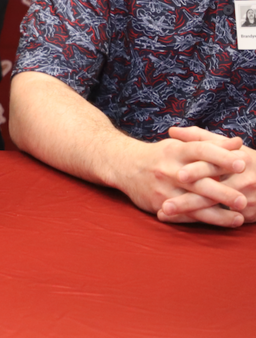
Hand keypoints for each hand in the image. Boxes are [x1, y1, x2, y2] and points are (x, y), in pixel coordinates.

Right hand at [114, 126, 248, 227]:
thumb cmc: (160, 155)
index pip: (201, 151)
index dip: (221, 157)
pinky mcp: (158, 205)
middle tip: (243, 200)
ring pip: (193, 204)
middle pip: (198, 182)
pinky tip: (221, 223)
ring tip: (238, 218)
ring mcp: (163, 189)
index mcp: (176, 151)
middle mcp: (169, 170)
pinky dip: (203, 221)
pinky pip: (184, 216)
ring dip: (217, 213)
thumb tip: (238, 143)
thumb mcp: (180, 145)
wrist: (124, 166)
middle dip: (222, 192)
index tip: (243, 164)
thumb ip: (210, 144)